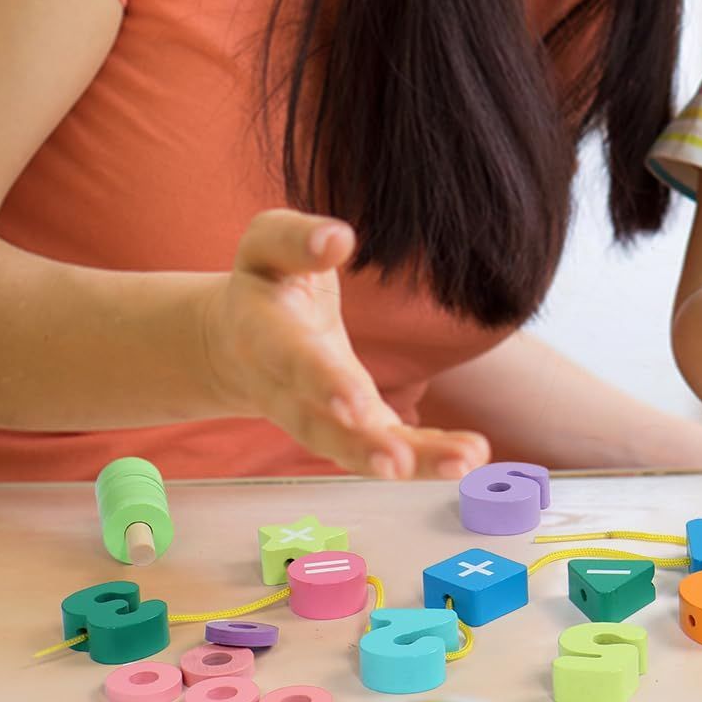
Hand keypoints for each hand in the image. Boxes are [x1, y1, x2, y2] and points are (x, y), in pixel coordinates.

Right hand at [200, 209, 490, 479]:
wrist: (235, 339)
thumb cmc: (265, 278)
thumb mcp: (268, 243)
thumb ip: (298, 239)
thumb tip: (338, 239)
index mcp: (263, 334)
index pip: (292, 360)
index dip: (321, 381)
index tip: (354, 402)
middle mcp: (286, 389)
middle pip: (318, 426)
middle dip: (359, 444)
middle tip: (397, 463)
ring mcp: (318, 415)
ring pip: (354, 448)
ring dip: (406, 462)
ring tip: (460, 463)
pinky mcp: (350, 425)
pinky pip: (384, 446)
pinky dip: (422, 456)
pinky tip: (465, 457)